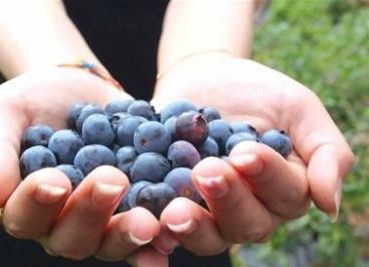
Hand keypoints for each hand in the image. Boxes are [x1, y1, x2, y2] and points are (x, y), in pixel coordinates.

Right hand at [0, 67, 164, 263]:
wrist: (80, 87)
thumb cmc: (35, 100)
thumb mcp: (5, 113)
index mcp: (29, 205)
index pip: (27, 216)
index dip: (37, 203)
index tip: (53, 180)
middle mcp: (66, 221)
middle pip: (75, 237)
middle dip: (91, 213)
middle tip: (110, 181)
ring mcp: (106, 217)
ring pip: (114, 240)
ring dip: (130, 233)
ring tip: (148, 219)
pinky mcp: (137, 204)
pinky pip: (151, 225)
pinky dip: (163, 229)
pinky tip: (178, 220)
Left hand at [151, 54, 353, 254]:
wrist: (205, 78)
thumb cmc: (257, 92)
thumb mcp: (298, 108)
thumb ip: (326, 151)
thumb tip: (330, 205)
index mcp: (285, 188)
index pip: (286, 195)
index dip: (267, 177)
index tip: (244, 151)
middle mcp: (251, 208)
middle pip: (248, 224)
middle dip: (228, 199)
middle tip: (207, 170)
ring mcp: (211, 211)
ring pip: (210, 236)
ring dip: (195, 225)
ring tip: (176, 210)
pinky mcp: (175, 203)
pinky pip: (169, 226)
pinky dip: (160, 230)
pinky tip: (152, 222)